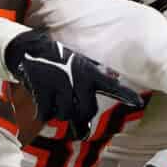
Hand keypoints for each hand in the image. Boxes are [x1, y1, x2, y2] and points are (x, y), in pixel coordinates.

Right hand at [5, 32, 145, 134]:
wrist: (28, 49)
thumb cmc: (57, 60)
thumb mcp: (79, 64)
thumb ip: (92, 78)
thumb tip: (112, 82)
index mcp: (88, 73)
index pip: (112, 85)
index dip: (125, 94)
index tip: (138, 102)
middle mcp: (78, 79)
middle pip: (87, 111)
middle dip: (80, 117)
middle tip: (72, 108)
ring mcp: (60, 85)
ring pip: (66, 115)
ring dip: (60, 112)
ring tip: (54, 99)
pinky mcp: (43, 90)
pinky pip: (46, 114)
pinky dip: (43, 113)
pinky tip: (42, 103)